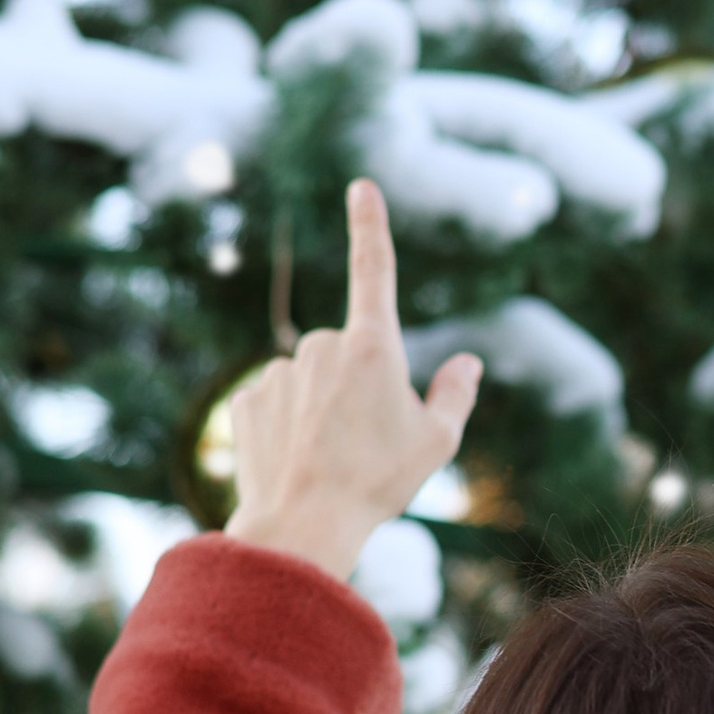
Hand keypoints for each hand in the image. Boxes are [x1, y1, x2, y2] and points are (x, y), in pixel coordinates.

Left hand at [224, 180, 481, 582]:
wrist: (301, 526)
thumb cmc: (377, 484)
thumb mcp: (437, 443)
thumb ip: (456, 395)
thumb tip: (467, 363)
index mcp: (373, 347)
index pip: (373, 271)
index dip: (369, 226)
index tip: (360, 187)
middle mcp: (321, 347)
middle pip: (348, 356)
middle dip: (358, 387)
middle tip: (365, 443)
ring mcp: (278, 372)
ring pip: (309, 382)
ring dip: (320, 410)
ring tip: (329, 460)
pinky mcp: (245, 400)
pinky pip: (275, 404)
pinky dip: (286, 427)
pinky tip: (294, 462)